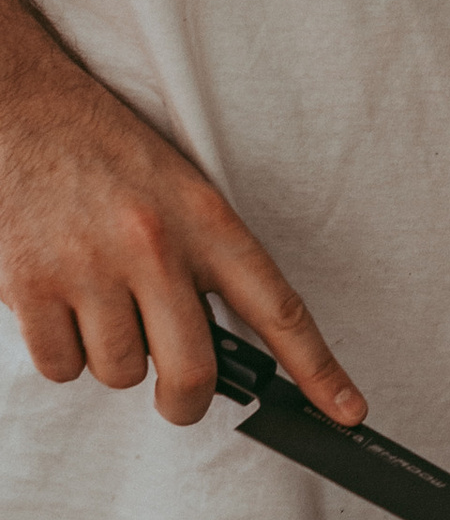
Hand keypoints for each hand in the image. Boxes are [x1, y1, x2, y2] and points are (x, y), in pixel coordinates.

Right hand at [0, 0, 363, 429]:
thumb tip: (222, 349)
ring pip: (120, 374)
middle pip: (192, 372)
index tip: (346, 411)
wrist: (25, 108)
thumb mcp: (180, 188)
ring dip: (113, 359)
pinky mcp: (32, 287)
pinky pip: (61, 368)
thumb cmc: (107, 153)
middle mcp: (155, 246)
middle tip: (177, 393)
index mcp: (206, 218)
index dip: (317, 368)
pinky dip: (62, 354)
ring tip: (100, 301)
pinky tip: (60, 304)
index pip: (277, 306)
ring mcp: (91, 268)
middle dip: (186, 399)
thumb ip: (206, 260)